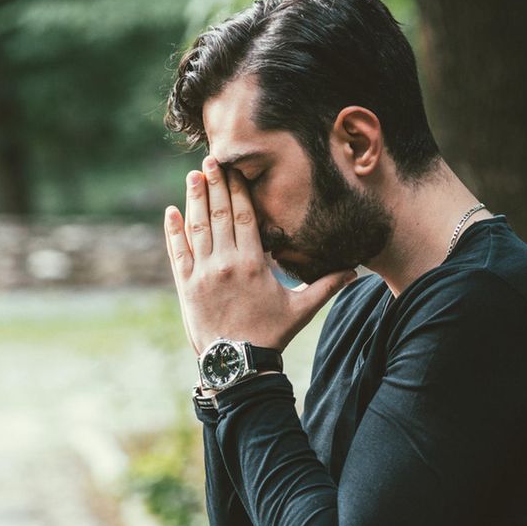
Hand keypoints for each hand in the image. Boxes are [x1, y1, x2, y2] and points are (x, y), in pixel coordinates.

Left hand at [163, 156, 357, 354]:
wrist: (237, 364)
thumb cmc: (270, 336)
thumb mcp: (301, 310)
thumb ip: (326, 286)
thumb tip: (355, 271)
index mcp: (253, 263)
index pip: (245, 216)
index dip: (238, 189)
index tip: (233, 169)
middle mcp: (225, 263)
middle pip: (219, 215)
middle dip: (214, 185)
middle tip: (210, 160)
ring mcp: (203, 274)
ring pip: (197, 228)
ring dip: (194, 200)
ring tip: (193, 176)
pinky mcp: (186, 287)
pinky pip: (177, 253)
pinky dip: (173, 231)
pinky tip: (171, 212)